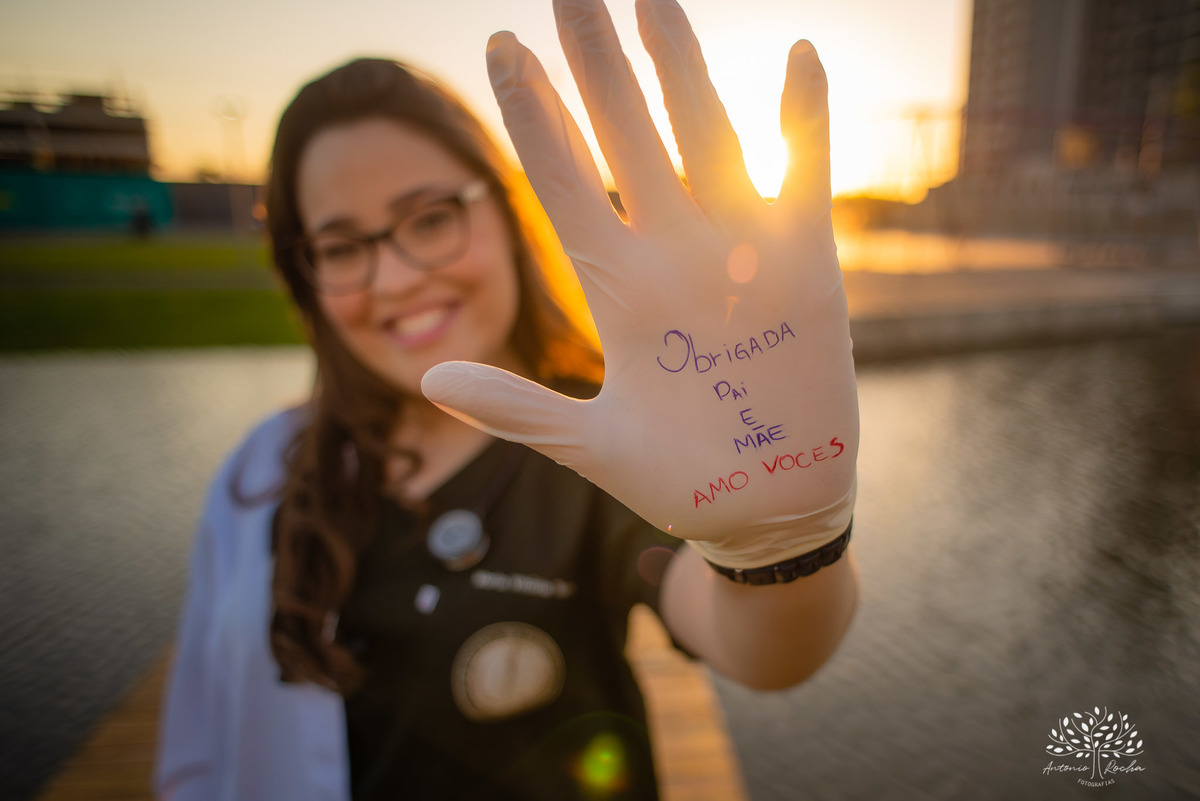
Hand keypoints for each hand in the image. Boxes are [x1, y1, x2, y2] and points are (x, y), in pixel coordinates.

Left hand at [422, 0, 857, 566]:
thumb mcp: (587, 446)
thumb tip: (430, 375)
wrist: (766, 510)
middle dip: (597, 62)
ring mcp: (740, 252)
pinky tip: (796, 55)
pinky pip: (805, 177)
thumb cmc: (677, 480)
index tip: (502, 47)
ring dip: (680, 66)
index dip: (533, 114)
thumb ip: (516, 409)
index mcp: (618, 287)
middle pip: (627, 136)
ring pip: (706, 137)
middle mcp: (673, 253)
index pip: (564, 180)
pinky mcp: (807, 265)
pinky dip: (806, 121)